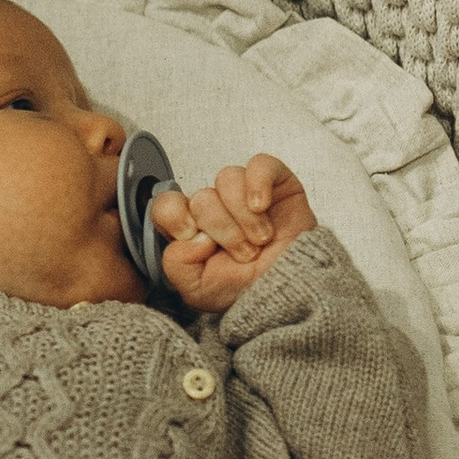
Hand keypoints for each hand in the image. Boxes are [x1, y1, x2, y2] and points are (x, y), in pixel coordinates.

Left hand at [155, 156, 315, 313]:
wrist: (292, 293)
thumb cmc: (249, 292)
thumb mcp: (198, 290)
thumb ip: (175, 263)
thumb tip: (191, 235)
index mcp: (194, 230)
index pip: (167, 205)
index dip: (175, 216)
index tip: (194, 237)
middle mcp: (217, 208)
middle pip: (201, 196)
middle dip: (223, 229)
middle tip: (244, 253)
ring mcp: (245, 194)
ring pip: (227, 179)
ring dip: (243, 216)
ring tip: (260, 240)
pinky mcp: (276, 183)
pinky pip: (260, 164)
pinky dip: (258, 184)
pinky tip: (261, 207)